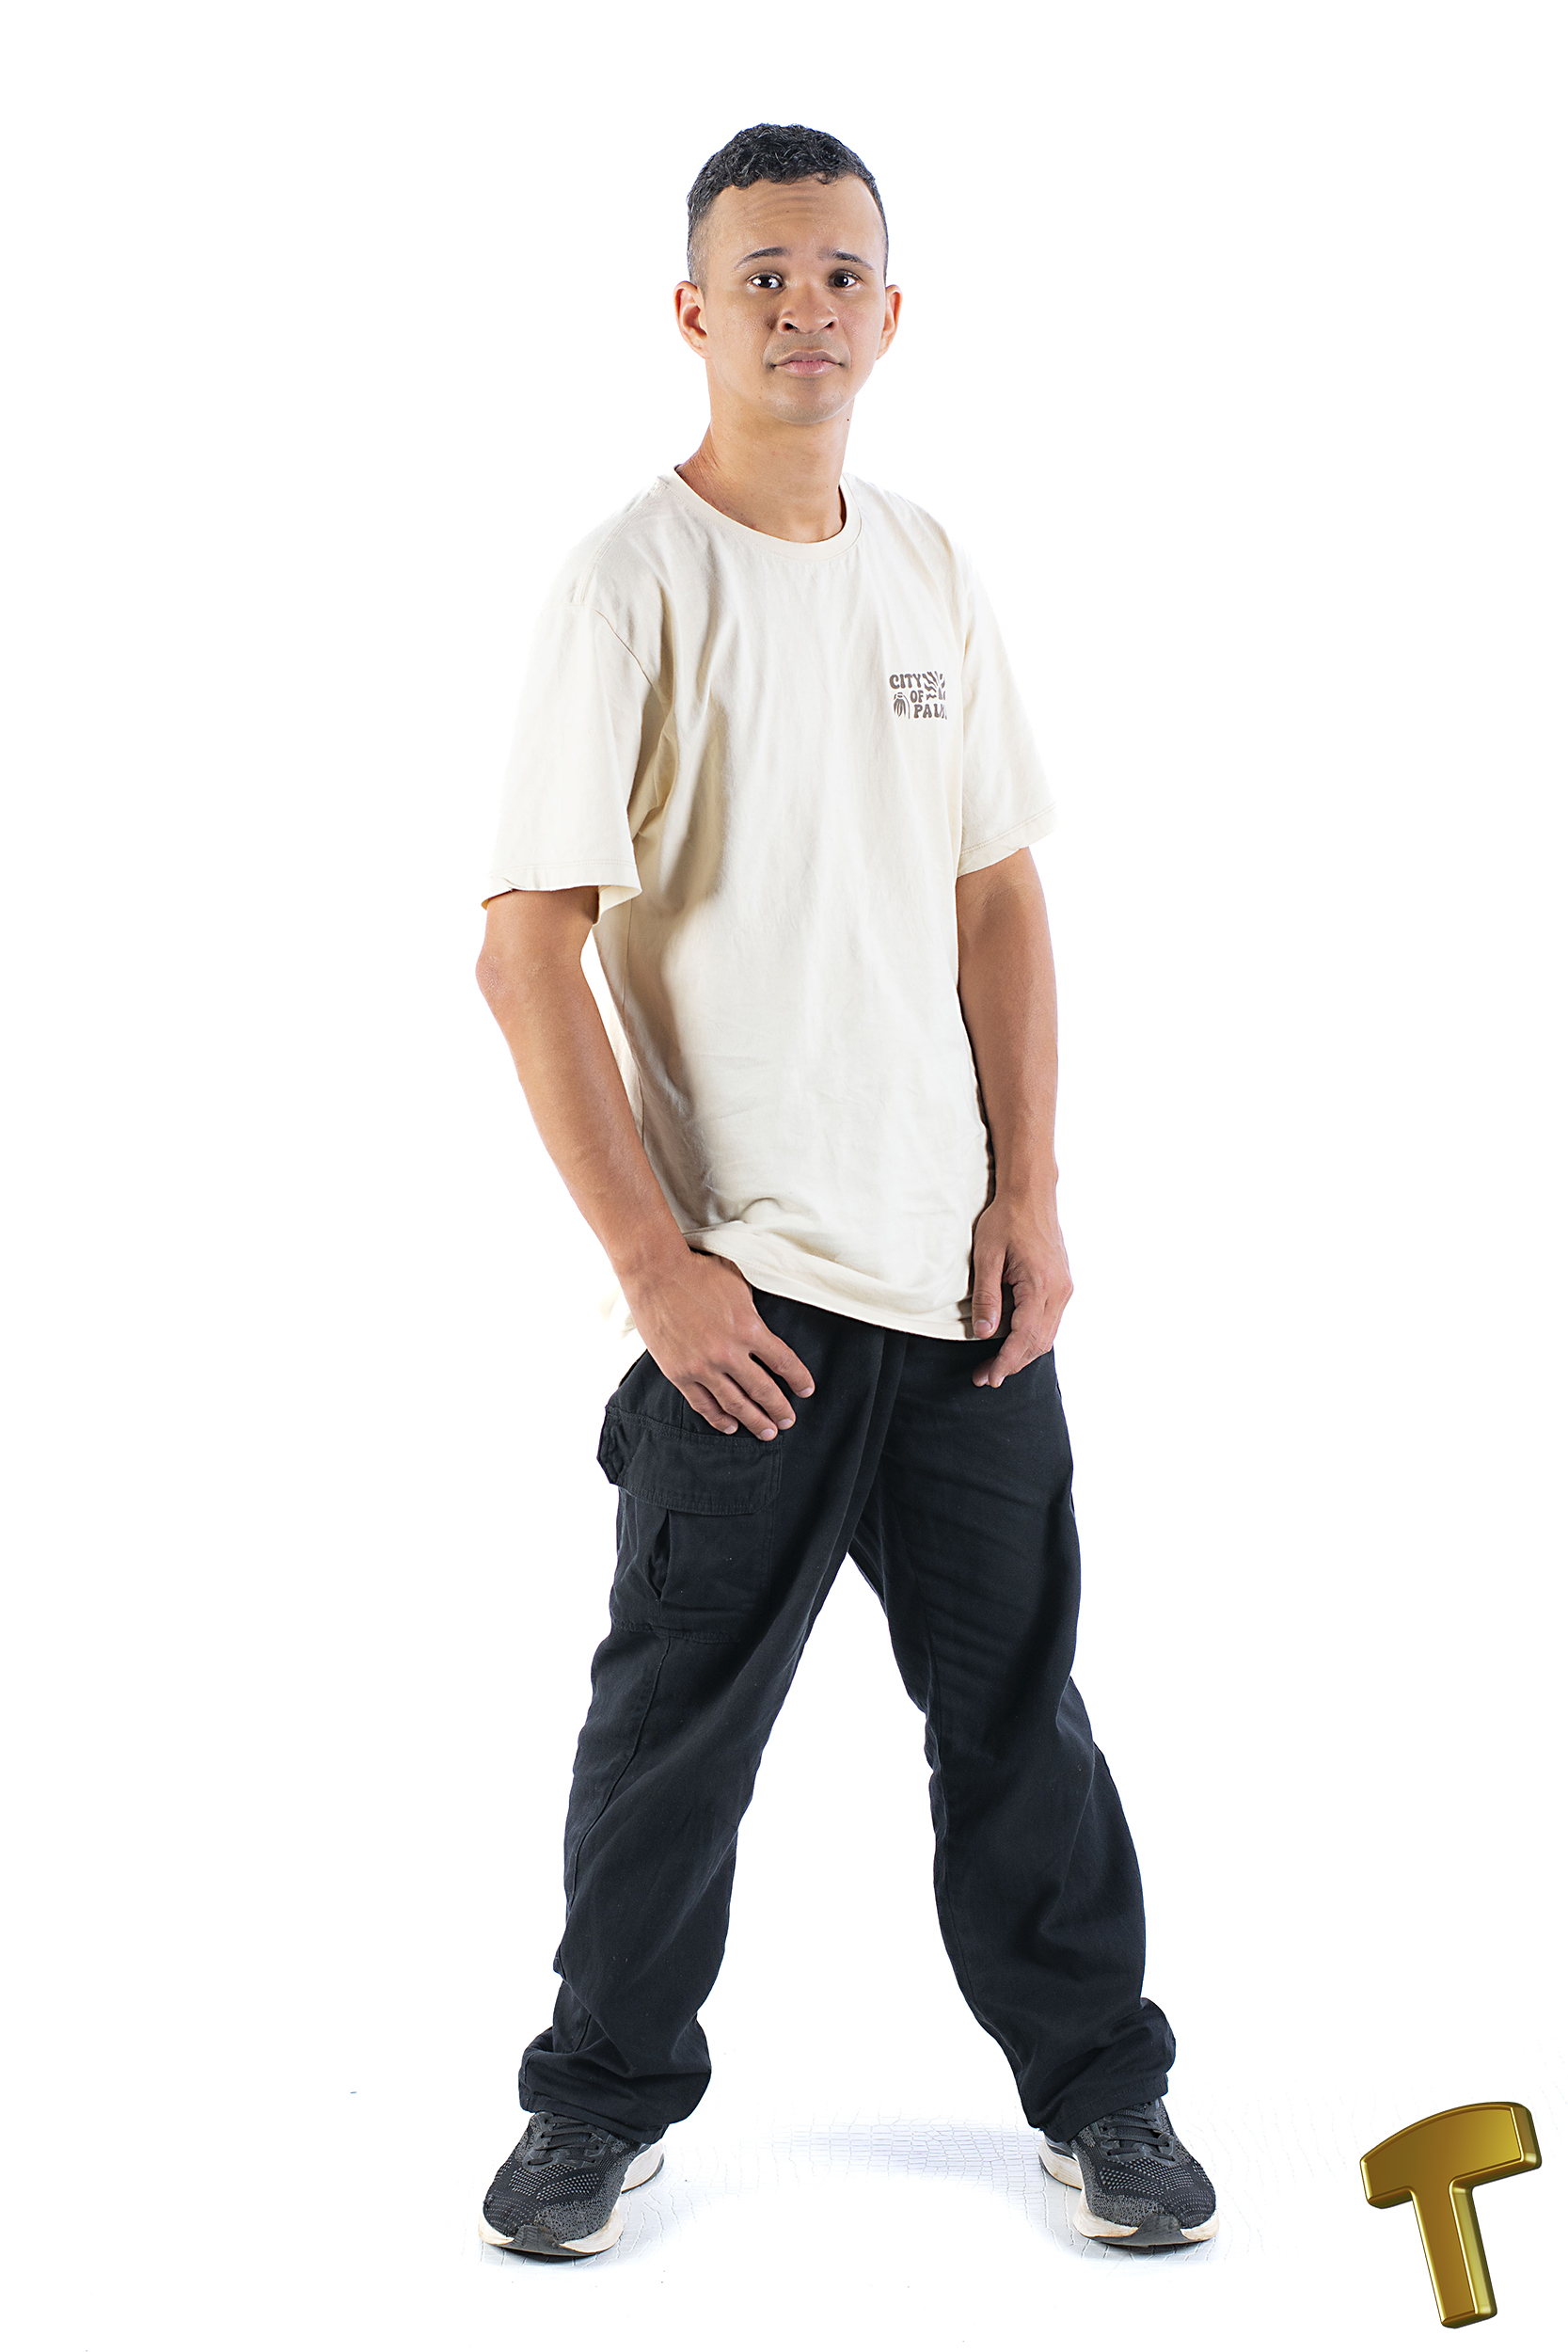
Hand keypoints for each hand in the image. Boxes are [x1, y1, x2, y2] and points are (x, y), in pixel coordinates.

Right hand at [622, 1249, 815, 1437]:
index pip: (783, 1362)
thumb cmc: (698, 1273)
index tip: (806, 1390)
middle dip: (779, 1409)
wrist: (655, 1273)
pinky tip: (731, 1426)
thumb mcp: (739, 1285)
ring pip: (735, 1404)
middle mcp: (729, 1353)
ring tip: (767, 1432)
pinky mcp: (679, 1373)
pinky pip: (703, 1404)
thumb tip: (762, 1329)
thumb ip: (753, 1312)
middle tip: (788, 1422)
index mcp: (749, 1328)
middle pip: (763, 1390)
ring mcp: (702, 1366)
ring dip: (754, 1421)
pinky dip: (719, 1418)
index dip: (798, 1379)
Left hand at [968, 1194, 1072, 1386]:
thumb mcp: (986, 1257)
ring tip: (995, 1365)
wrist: (1031, 1194)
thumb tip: (984, 1334)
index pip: (1025, 1336)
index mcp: (1041, 1284)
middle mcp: (1059, 1291)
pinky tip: (1012, 1342)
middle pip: (1039, 1342)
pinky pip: (1049, 1321)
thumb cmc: (1006, 1220)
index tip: (989, 1377)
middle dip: (1012, 1364)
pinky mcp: (1062, 1285)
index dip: (1007, 1361)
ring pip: (1047, 1335)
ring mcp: (1064, 1288)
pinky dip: (1031, 1337)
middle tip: (985, 1377)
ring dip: (1022, 1353)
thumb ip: (986, 1297)